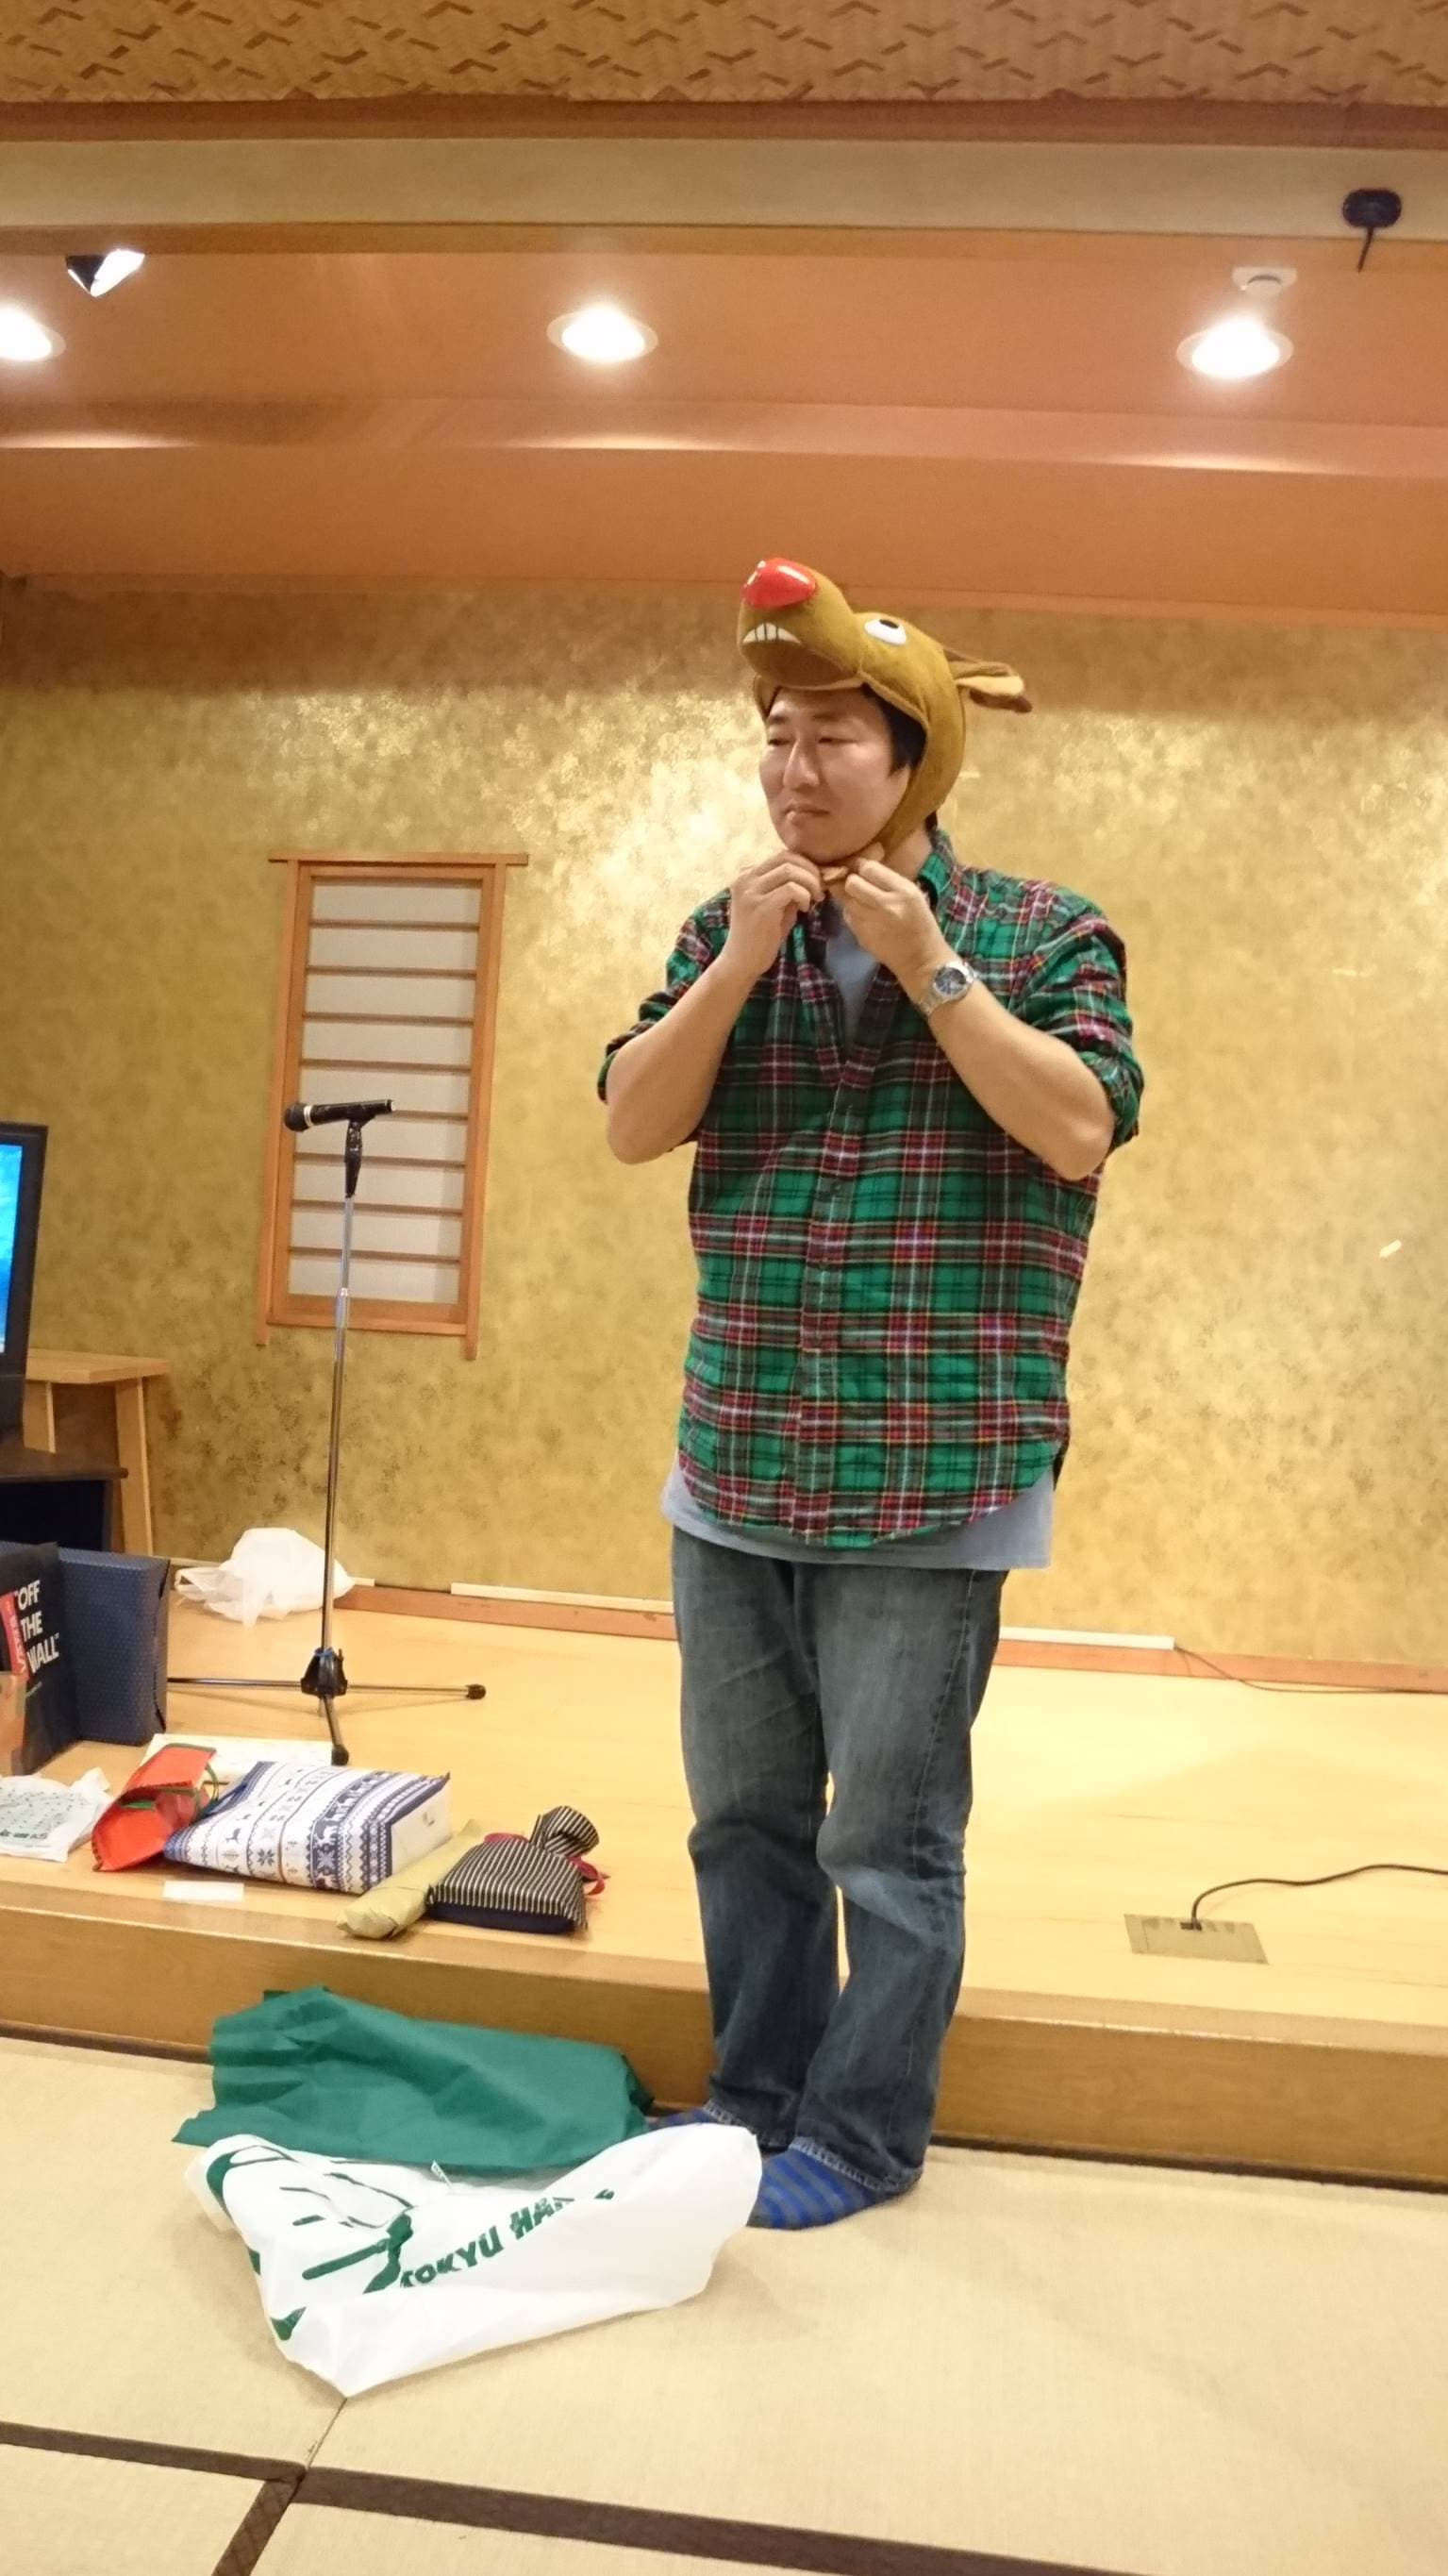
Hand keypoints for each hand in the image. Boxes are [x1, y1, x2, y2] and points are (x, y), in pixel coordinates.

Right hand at [723, 849, 825, 983]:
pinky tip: (805, 908)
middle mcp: (745, 878)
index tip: (818, 880)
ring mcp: (750, 891)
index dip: (805, 864)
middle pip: (786, 858)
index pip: (781, 856)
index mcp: (746, 874)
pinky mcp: (760, 906)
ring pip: (789, 870)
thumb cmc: (760, 936)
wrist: (742, 962)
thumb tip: (814, 875)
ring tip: (816, 898)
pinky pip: (791, 889)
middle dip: (810, 870)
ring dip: (810, 882)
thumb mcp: (775, 906)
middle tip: (821, 888)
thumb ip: (788, 888)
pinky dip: (804, 895)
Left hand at [838, 857, 951, 993]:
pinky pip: (847, 917)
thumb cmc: (922, 926)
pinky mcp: (861, 936)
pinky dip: (852, 914)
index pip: (869, 868)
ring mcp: (870, 922)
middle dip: (852, 882)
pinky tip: (864, 918)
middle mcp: (885, 904)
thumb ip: (890, 882)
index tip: (863, 871)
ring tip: (861, 903)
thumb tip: (864, 869)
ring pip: (845, 900)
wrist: (922, 961)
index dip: (862, 868)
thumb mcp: (915, 896)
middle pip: (852, 883)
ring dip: (850, 899)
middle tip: (859, 887)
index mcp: (903, 891)